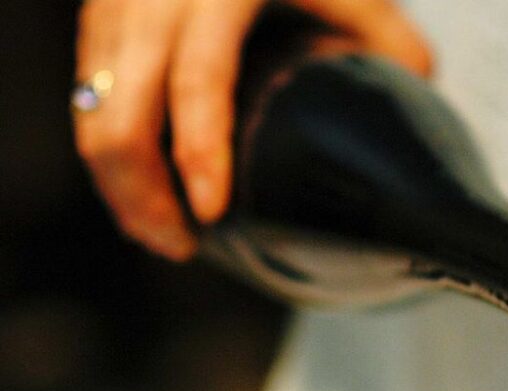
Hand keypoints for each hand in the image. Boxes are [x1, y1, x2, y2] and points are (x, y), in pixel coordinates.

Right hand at [73, 0, 430, 259]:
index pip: (197, 79)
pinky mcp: (99, 23)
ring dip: (119, 185)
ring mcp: (115, 8)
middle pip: (120, 113)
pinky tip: (141, 194)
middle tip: (184, 246)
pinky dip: (107, 156)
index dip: (199, 152)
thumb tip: (415, 106)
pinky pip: (88, 100)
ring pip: (91, 114)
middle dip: (142, 195)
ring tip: (165, 234)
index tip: (211, 213)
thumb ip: (390, 43)